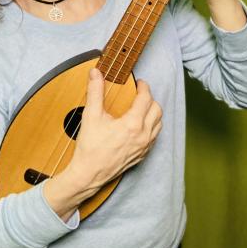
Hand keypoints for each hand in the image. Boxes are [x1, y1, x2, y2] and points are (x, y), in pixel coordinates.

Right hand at [70, 68, 162, 191]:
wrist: (88, 174)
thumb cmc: (90, 147)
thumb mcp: (91, 115)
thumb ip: (95, 91)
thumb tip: (96, 73)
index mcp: (133, 124)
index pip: (146, 98)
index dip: (144, 87)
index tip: (139, 83)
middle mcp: (143, 136)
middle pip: (157, 110)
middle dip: (150, 99)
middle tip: (140, 94)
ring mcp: (144, 147)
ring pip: (158, 124)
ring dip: (153, 113)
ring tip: (141, 107)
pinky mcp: (142, 156)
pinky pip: (154, 137)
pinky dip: (151, 127)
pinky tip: (140, 125)